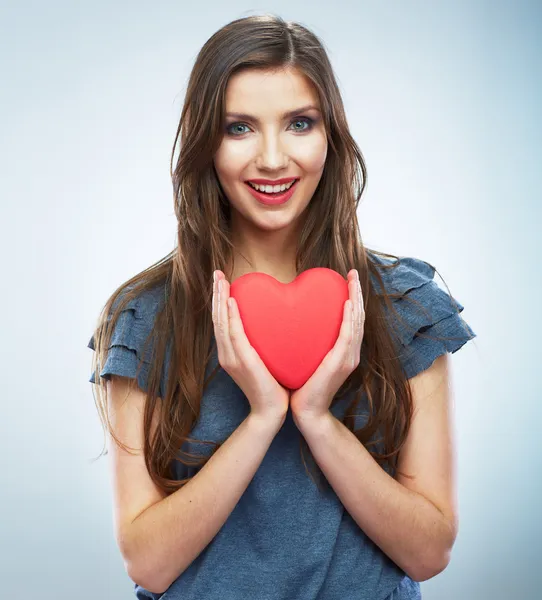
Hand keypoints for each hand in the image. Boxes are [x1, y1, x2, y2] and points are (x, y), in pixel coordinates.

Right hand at [212, 270, 290, 423]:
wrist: (271, 412)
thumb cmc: (272, 386)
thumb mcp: (265, 359)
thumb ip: (263, 342)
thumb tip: (274, 324)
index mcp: (231, 352)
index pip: (221, 321)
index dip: (219, 300)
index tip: (222, 281)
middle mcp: (226, 353)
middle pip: (217, 318)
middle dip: (216, 294)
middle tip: (217, 273)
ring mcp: (231, 358)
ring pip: (221, 323)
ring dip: (220, 299)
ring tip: (220, 280)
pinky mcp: (242, 361)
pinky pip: (234, 335)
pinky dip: (230, 317)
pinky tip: (230, 301)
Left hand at [290, 269, 364, 423]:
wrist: (307, 412)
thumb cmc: (303, 386)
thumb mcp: (308, 358)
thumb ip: (309, 342)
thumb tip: (295, 322)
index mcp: (344, 351)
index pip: (352, 319)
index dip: (353, 298)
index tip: (347, 279)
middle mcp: (350, 352)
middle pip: (358, 317)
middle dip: (357, 293)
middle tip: (353, 273)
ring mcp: (347, 358)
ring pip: (356, 323)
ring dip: (356, 299)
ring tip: (353, 281)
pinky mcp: (340, 363)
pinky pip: (347, 336)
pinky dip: (349, 319)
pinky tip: (348, 304)